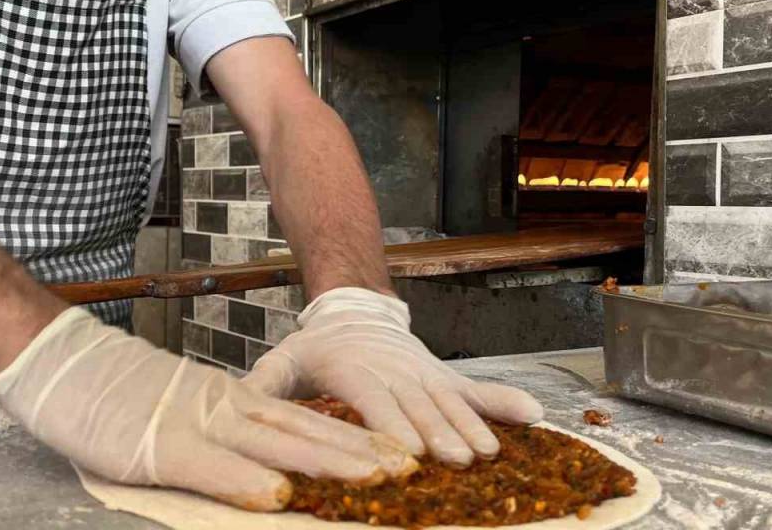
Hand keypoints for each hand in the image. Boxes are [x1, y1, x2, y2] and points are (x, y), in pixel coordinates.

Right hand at [0, 307, 416, 510]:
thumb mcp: (182, 412)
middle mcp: (225, 408)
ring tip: (376, 476)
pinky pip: (209, 467)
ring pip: (273, 444)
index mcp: (231, 402)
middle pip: (304, 431)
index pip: (303, 422)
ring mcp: (194, 425)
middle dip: (360, 450)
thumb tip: (269, 464)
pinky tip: (279, 494)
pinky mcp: (159, 447)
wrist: (63, 361)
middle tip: (410, 466)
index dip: (352, 438)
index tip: (398, 454)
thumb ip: (224, 436)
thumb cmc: (119, 393)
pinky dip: (245, 480)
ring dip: (326, 460)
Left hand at [243, 288, 544, 466]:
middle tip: (455, 460)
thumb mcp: (284, 360)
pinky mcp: (444, 377)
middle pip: (418, 405)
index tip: (405, 450)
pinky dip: (505, 402)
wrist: (355, 310)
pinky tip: (533, 416)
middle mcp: (394, 370)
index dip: (389, 424)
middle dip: (437, 434)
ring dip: (471, 426)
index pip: (372, 399)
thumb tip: (239, 406)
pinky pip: (478, 389)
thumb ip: (265, 384)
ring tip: (489, 453)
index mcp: (353, 369)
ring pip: (450, 400)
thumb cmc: (316, 348)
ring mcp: (424, 373)